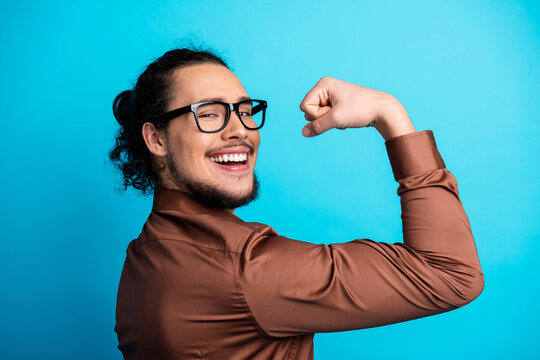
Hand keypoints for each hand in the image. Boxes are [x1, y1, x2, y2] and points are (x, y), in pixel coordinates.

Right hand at [299, 77, 415, 139]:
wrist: (382, 110)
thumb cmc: (360, 109)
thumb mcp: (336, 119)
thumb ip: (317, 126)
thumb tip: (303, 133)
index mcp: (323, 84)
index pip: (305, 106)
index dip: (317, 115)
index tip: (333, 112)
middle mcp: (325, 88)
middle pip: (309, 111)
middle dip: (323, 118)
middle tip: (340, 114)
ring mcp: (331, 96)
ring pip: (318, 116)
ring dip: (329, 121)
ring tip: (344, 116)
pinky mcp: (337, 104)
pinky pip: (326, 118)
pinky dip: (335, 122)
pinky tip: (347, 118)